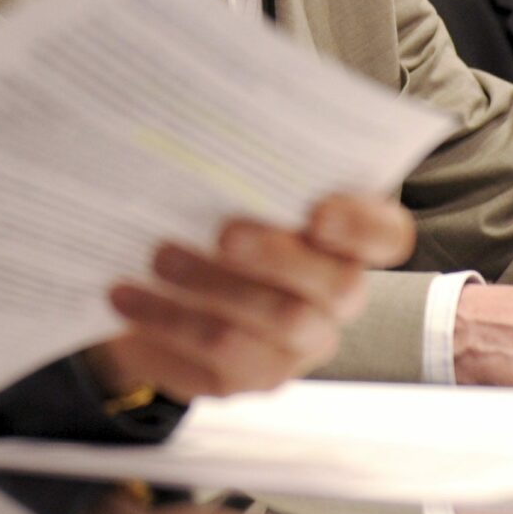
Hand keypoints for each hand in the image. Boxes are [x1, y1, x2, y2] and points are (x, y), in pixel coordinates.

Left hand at [89, 192, 414, 402]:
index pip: (387, 236)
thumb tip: (213, 135)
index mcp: (346, 236)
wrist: (156, 276)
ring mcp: (299, 345)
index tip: (317, 213)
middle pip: (337, 287)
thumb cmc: (207, 210)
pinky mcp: (251, 377)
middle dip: (279, 257)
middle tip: (224, 233)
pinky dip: (167, 322)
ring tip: (159, 257)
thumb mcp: (226, 180)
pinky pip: (219, 358)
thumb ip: (243, 167)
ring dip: (213, 288)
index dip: (362, 227)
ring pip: (276, 324)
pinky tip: (125, 294)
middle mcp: (336, 296)